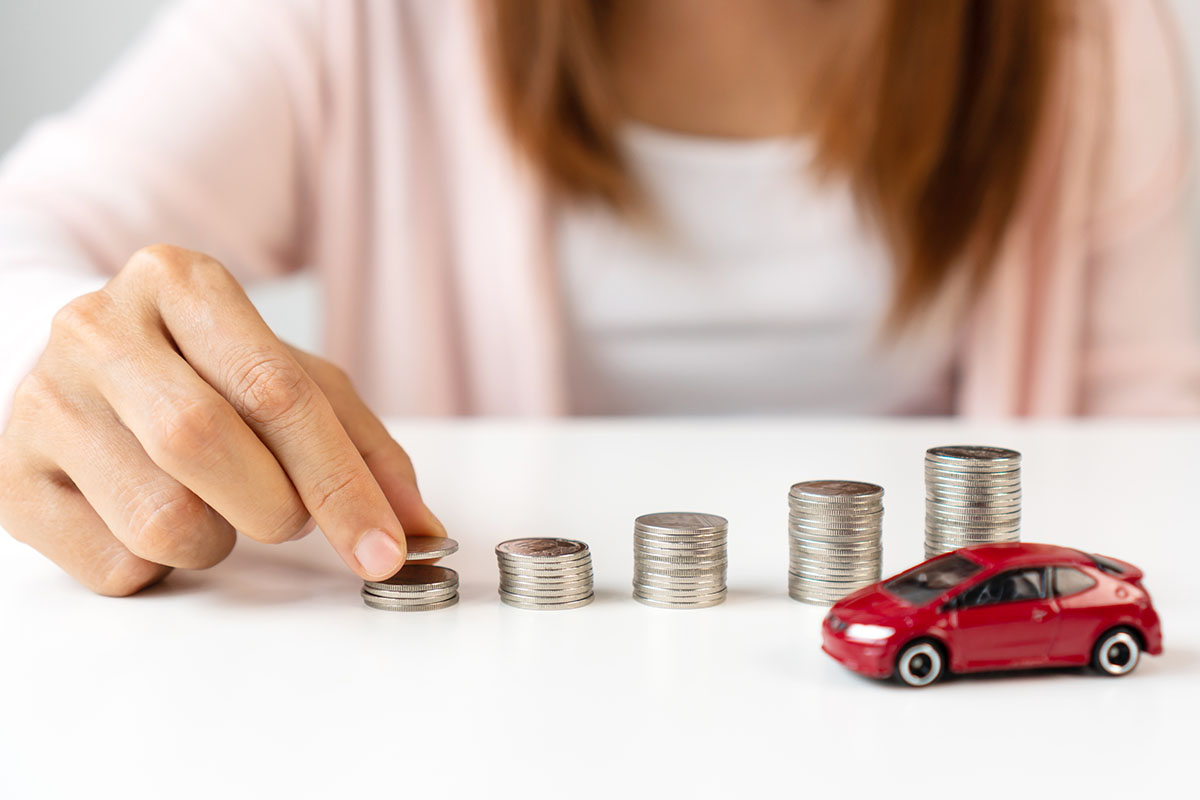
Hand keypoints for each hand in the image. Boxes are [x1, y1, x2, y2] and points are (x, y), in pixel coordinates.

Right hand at [0, 245, 443, 594]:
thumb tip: (417, 526)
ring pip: (161, 520)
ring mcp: (41, 401)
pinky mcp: (8, 479)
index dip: (341, 482)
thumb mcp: (290, 378)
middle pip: (206, 444)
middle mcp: (97, 327)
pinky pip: (114, 566)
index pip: (275, 390)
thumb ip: (363, 446)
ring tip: (208, 504)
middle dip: (276, 507)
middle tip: (283, 513)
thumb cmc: (202, 371)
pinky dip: (159, 567)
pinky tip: (149, 518)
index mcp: (179, 281)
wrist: (78, 361)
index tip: (385, 548)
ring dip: (217, 540)